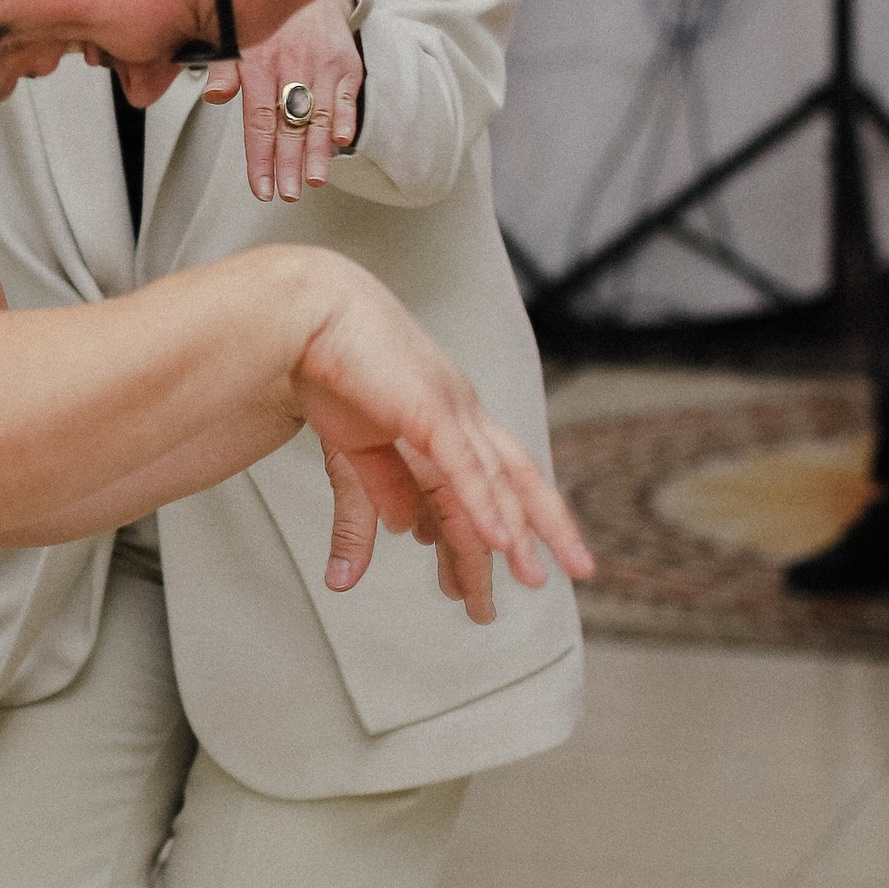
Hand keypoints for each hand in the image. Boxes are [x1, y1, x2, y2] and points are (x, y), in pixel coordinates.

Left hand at [226, 0, 362, 200]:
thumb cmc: (270, 24)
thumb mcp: (236, 40)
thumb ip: (224, 71)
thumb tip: (213, 97)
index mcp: (259, 63)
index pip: (258, 120)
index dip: (260, 157)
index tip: (262, 186)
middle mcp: (292, 64)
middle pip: (290, 124)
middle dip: (288, 163)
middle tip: (287, 192)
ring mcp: (322, 64)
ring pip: (319, 115)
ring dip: (318, 152)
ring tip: (314, 180)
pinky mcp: (347, 64)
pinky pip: (347, 96)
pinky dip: (346, 118)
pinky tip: (341, 141)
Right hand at [288, 255, 592, 625]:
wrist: (309, 311)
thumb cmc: (331, 363)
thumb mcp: (360, 443)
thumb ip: (384, 488)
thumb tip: (405, 529)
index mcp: (448, 416)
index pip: (504, 470)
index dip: (530, 511)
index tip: (540, 550)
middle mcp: (461, 412)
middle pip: (521, 476)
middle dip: (550, 527)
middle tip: (579, 569)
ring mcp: (450, 409)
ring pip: (498, 481)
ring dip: (516, 533)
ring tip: (531, 575)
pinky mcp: (428, 409)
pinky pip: (464, 467)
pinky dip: (485, 505)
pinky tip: (499, 540)